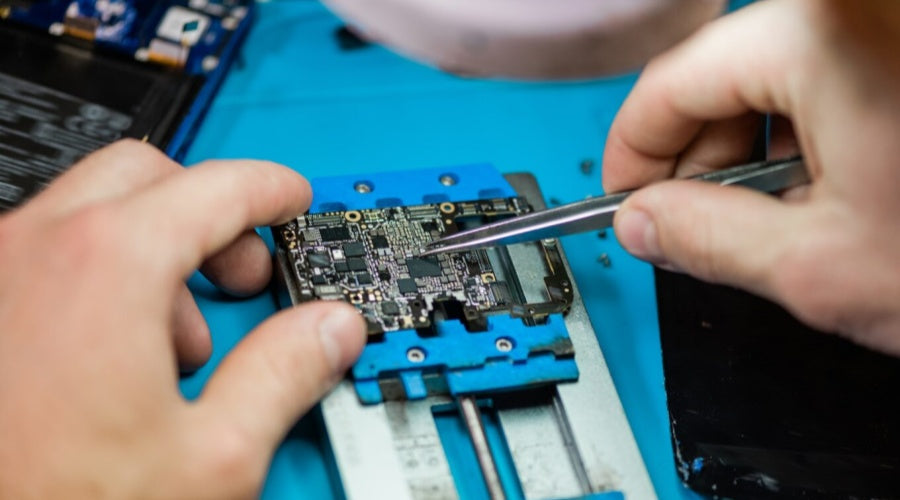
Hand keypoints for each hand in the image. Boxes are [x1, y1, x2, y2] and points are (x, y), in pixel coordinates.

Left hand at [0, 140, 365, 497]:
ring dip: (149, 253)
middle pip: (143, 178)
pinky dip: (96, 280)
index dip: (269, 191)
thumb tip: (327, 332)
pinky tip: (114, 360)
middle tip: (242, 272)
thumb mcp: (212, 456)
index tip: (288, 200)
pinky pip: (44, 261)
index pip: (213, 188)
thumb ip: (284, 375)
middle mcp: (31, 253)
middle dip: (207, 214)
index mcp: (104, 268)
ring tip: (177, 344)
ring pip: (88, 217)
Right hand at [603, 0, 899, 353]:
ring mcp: (888, 25)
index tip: (624, 199)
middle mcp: (854, 9)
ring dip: (750, 152)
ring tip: (770, 220)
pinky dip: (808, 135)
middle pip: (721, 75)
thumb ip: (701, 238)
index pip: (668, 85)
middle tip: (686, 225)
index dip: (631, 153)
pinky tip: (826, 190)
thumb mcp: (817, 264)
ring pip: (776, 77)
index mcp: (817, 36)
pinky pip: (832, 76)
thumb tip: (643, 222)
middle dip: (693, 158)